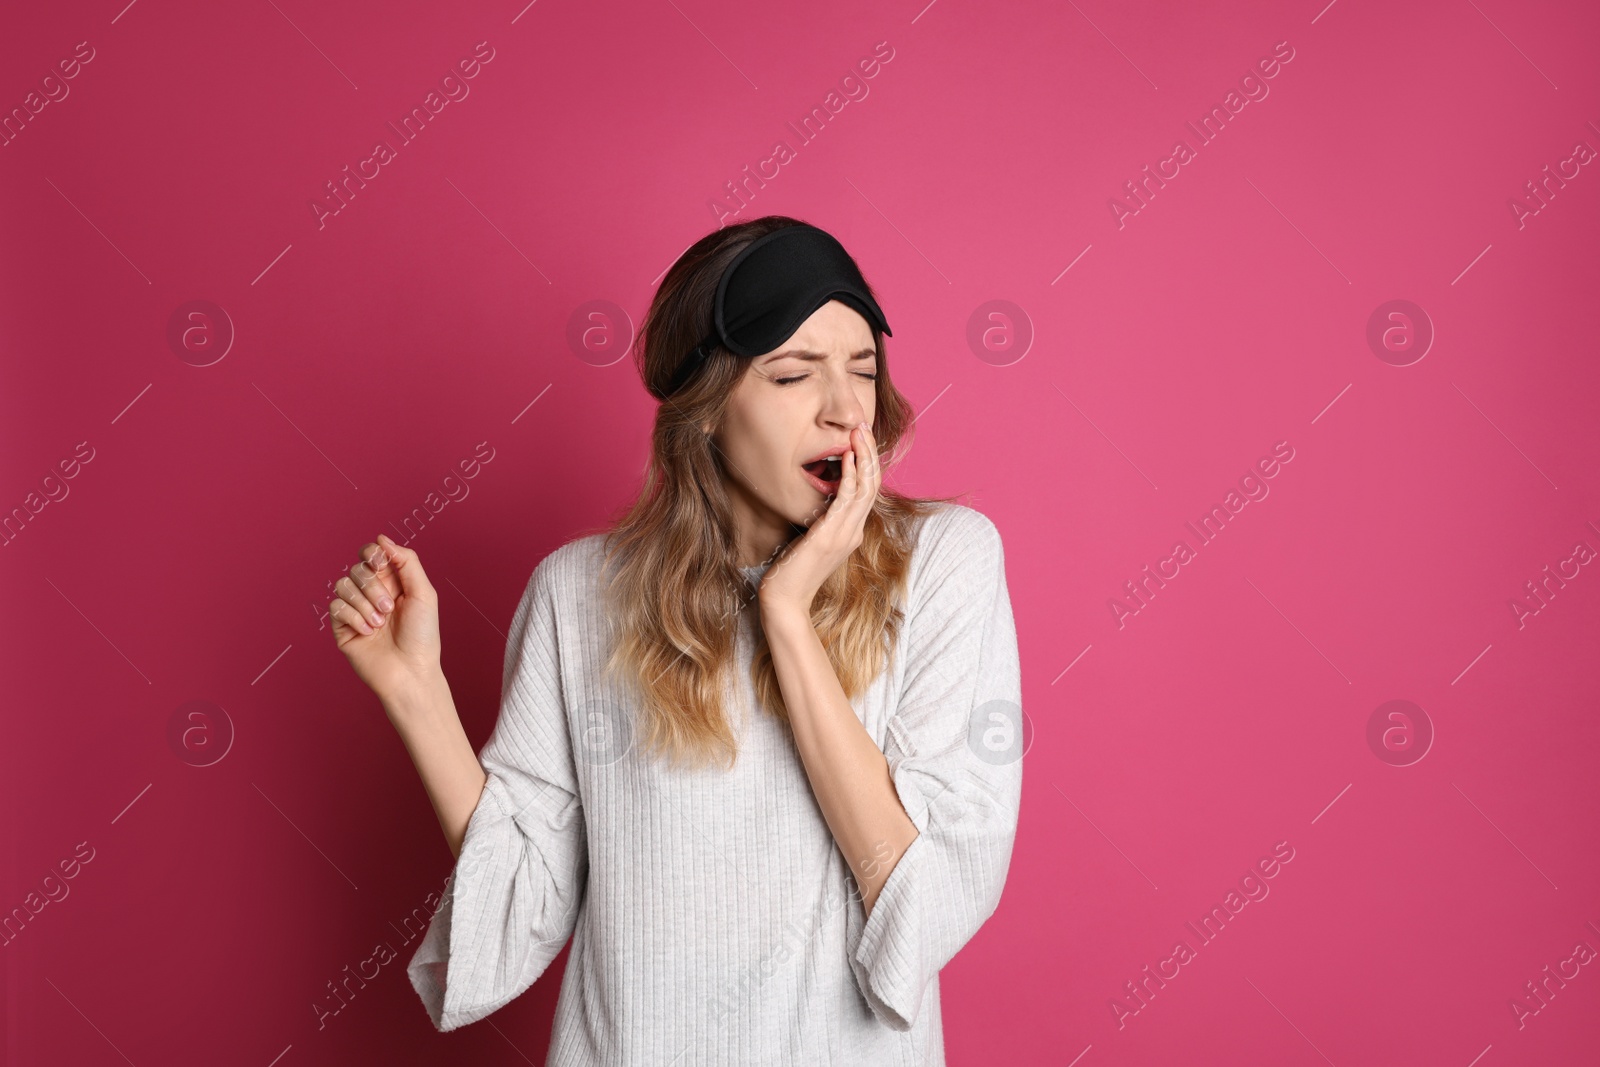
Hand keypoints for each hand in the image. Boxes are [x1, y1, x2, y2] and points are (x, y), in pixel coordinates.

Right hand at [330, 533, 442, 703]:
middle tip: (389, 608)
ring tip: (379, 624)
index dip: (372, 554)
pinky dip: (353, 617)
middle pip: (357, 568)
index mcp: (392, 583)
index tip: (381, 564)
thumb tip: (382, 538)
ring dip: (364, 603)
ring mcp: (356, 610)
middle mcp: (372, 594)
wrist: (410, 672)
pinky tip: (367, 632)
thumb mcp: (424, 593)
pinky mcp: (342, 627)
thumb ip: (406, 561)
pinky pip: (336, 606)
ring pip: (343, 585)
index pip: (371, 554)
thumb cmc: (422, 636)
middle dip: (373, 586)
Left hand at [759, 421, 881, 615]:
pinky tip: (846, 457)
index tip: (860, 439)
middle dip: (870, 452)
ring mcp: (845, 534)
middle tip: (864, 427)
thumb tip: (820, 503)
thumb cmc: (792, 571)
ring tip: (859, 432)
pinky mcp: (830, 535)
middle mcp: (854, 532)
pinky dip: (850, 475)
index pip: (869, 491)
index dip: (868, 463)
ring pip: (867, 488)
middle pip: (873, 484)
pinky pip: (847, 500)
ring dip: (864, 457)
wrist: (785, 600)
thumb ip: (821, 522)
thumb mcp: (812, 540)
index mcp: (852, 532)